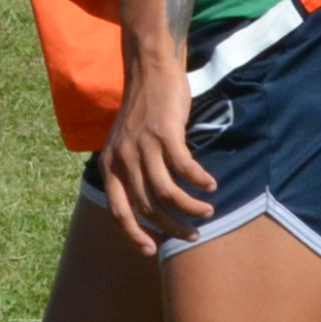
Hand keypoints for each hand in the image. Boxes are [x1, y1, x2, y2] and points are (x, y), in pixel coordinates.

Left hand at [94, 73, 217, 254]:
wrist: (150, 70)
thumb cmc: (143, 111)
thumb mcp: (126, 144)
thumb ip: (131, 171)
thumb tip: (149, 206)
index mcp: (109, 165)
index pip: (119, 211)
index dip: (135, 235)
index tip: (153, 251)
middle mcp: (122, 159)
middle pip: (147, 206)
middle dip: (171, 226)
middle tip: (192, 234)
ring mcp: (143, 146)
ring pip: (166, 192)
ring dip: (189, 207)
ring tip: (207, 212)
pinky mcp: (164, 133)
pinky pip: (184, 167)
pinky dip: (199, 180)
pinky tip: (210, 185)